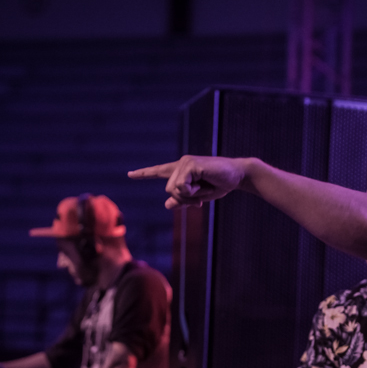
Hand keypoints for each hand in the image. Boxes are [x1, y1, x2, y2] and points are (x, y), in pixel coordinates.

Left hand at [128, 155, 248, 209]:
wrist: (237, 176)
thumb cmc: (220, 184)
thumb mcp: (199, 196)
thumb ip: (183, 200)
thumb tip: (167, 204)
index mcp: (181, 170)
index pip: (159, 171)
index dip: (144, 173)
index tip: (130, 174)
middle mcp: (181, 164)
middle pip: (169, 189)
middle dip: (185, 199)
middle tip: (201, 197)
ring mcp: (185, 163)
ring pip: (174, 189)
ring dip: (190, 195)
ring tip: (205, 189)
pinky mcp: (190, 164)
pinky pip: (182, 186)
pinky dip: (193, 191)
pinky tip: (205, 184)